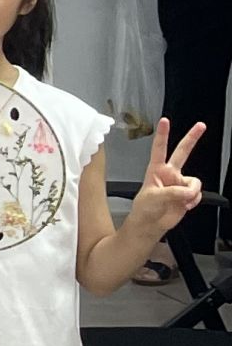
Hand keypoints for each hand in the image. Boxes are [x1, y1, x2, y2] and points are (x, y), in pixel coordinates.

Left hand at [131, 117, 209, 234]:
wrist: (151, 224)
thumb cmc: (145, 209)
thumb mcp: (154, 198)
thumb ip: (173, 192)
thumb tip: (188, 191)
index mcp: (156, 170)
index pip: (159, 148)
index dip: (163, 134)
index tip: (165, 120)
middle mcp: (170, 173)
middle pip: (182, 152)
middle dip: (192, 138)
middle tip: (201, 125)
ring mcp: (179, 183)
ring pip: (194, 181)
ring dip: (191, 192)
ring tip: (181, 201)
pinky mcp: (187, 194)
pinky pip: (197, 194)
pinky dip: (193, 201)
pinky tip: (184, 205)